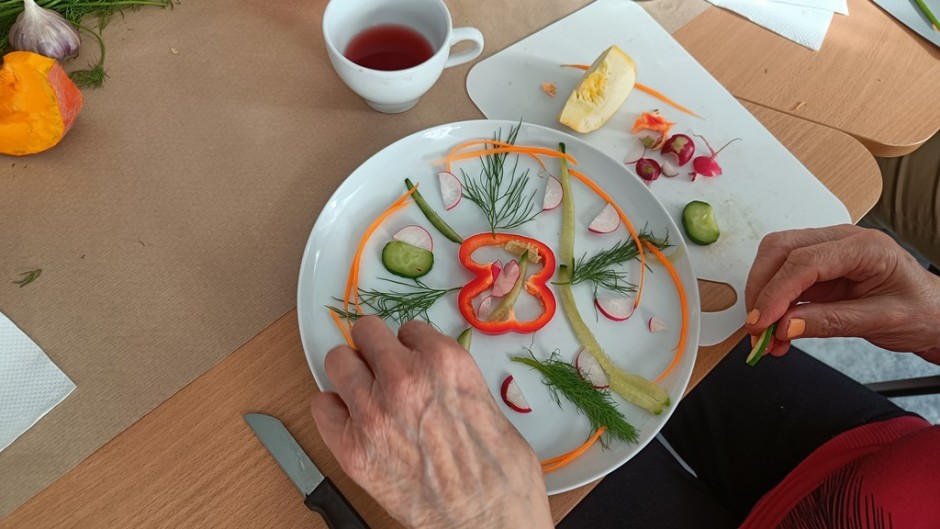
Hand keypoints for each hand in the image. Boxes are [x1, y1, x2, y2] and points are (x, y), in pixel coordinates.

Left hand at [310, 317, 552, 528]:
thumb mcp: (489, 405)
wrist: (487, 521)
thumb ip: (455, 384)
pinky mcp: (353, 449)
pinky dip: (333, 408)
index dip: (410, 345)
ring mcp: (374, 413)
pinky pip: (322, 407)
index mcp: (445, 364)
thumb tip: (439, 383)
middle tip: (381, 364)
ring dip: (350, 371)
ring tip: (362, 387)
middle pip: (367, 333)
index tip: (411, 356)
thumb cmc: (499, 476)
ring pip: (338, 362)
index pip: (410, 329)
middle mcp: (405, 380)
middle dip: (375, 347)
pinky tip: (349, 416)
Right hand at [744, 224, 939, 363]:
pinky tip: (776, 331)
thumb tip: (785, 326)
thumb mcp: (882, 321)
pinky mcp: (818, 270)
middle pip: (780, 250)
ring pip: (775, 260)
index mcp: (864, 247)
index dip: (776, 291)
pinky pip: (784, 280)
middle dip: (761, 289)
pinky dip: (773, 305)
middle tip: (756, 328)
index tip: (762, 322)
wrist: (937, 315)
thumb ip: (831, 322)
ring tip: (765, 336)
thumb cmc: (922, 311)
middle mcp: (841, 241)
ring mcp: (827, 252)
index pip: (804, 261)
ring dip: (763, 297)